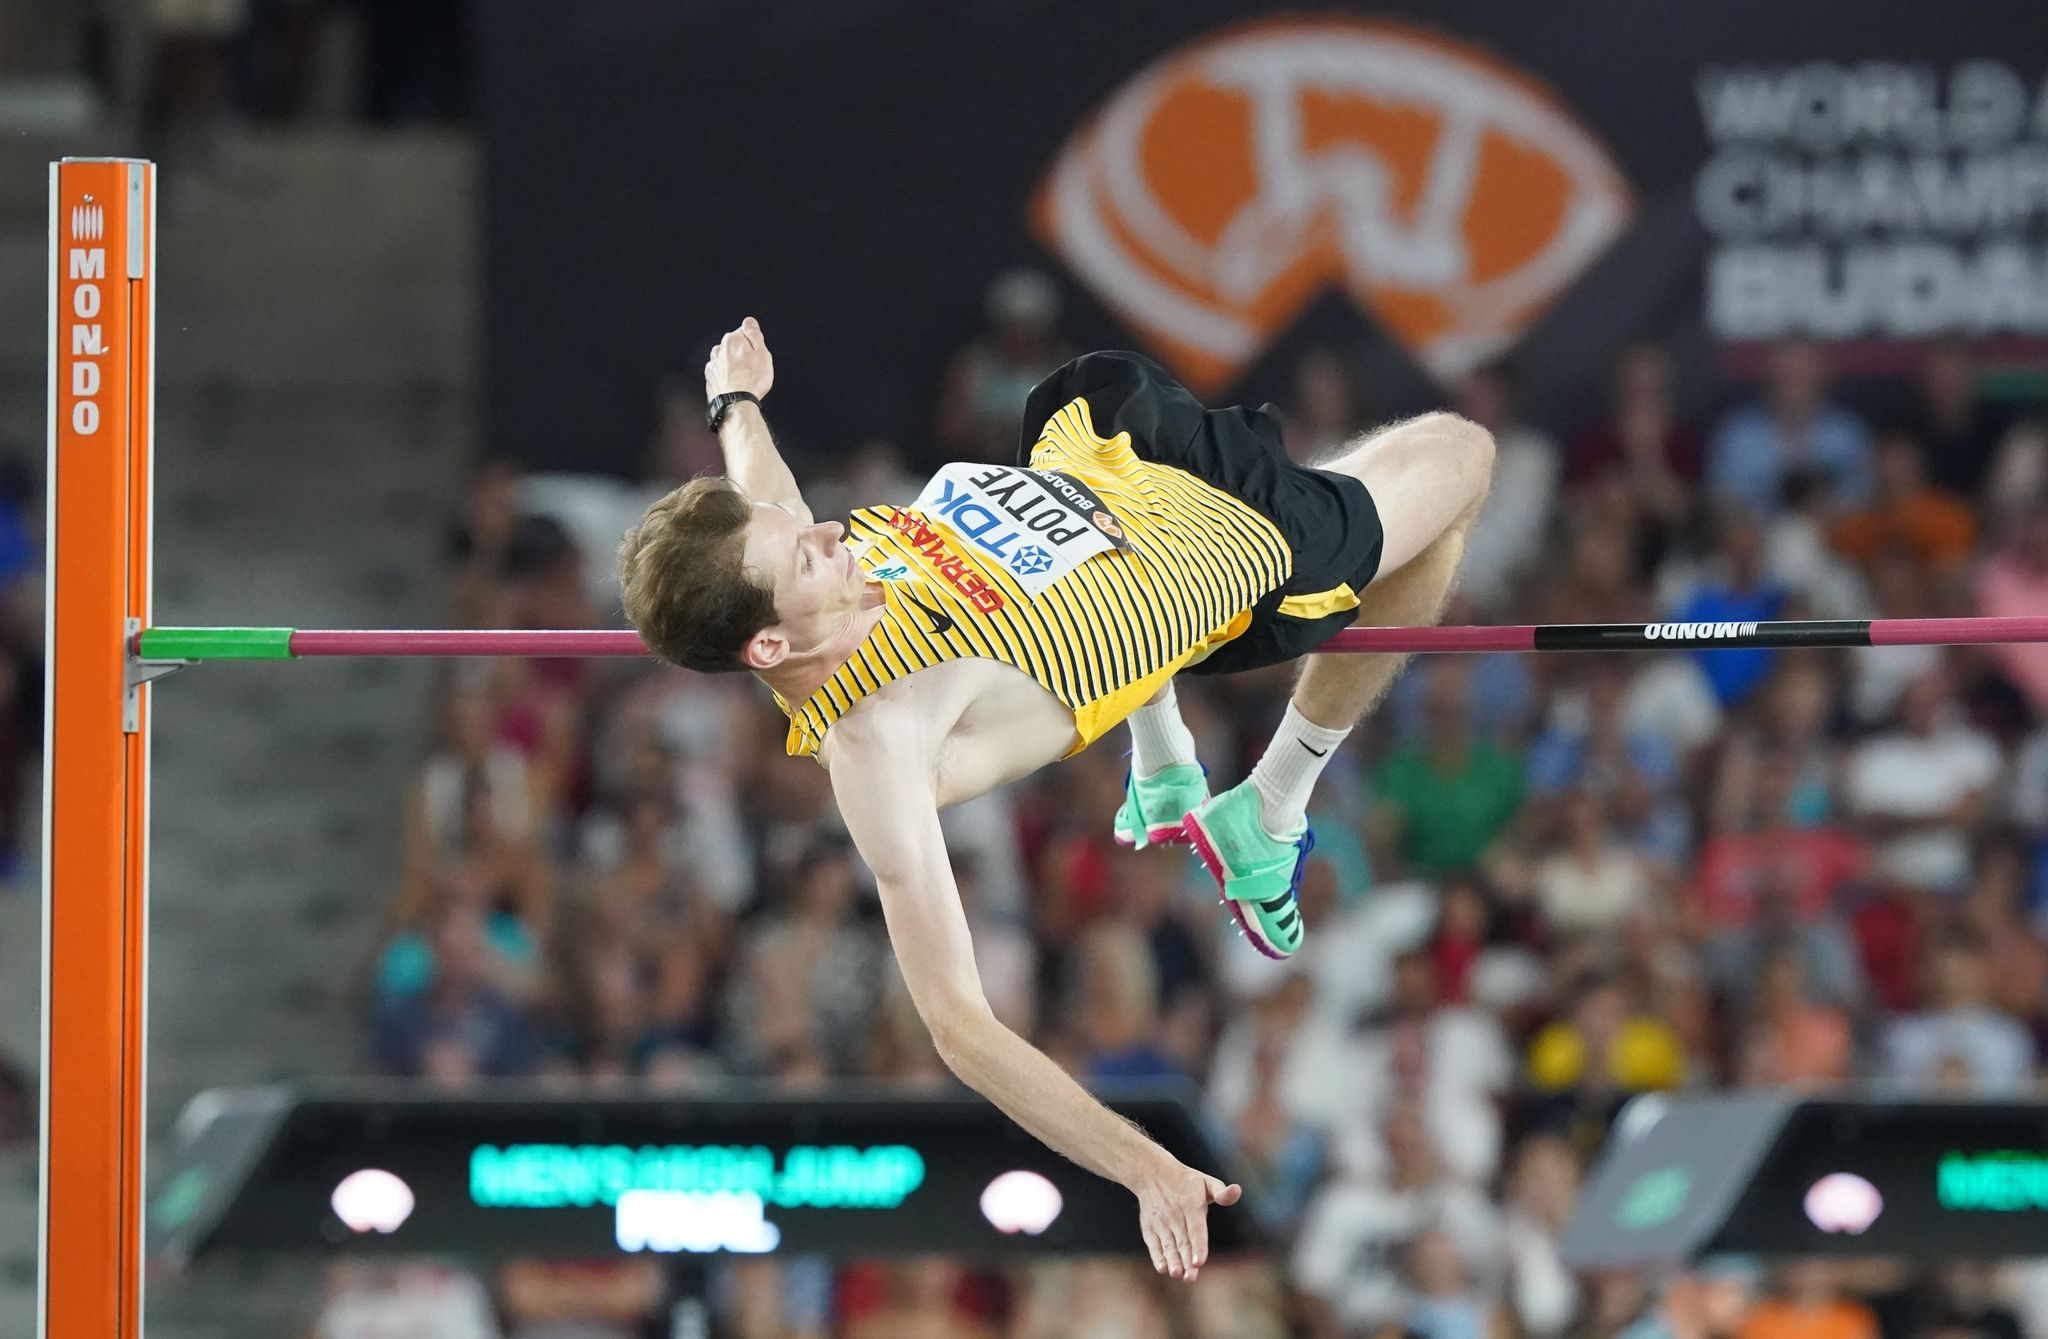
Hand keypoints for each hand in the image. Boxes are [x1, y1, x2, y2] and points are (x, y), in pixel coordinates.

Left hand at [705, 317, 774, 402]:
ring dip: (733, 366)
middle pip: (734, 347)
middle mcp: (718, 349)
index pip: (744, 333)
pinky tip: (734, 386)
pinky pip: (720, 374)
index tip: (758, 356)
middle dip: (742, 355)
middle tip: (753, 370)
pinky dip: (726, 378)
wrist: (736, 404)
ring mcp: (712, 365)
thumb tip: (749, 321)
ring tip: (744, 380)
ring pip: (726, 360)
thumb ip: (754, 334)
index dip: (754, 345)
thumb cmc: (752, 380)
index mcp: (732, 340)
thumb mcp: (762, 353)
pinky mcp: (710, 379)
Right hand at [1129, 1153, 1240, 1282]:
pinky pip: (1153, 1244)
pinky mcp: (1149, 1227)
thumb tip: (1236, 1190)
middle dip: (1186, 1261)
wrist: (1153, 1174)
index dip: (1198, 1246)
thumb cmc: (1187, 1182)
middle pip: (1182, 1242)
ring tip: (1176, 1274)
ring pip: (1168, 1245)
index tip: (1199, 1262)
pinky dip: (1157, 1256)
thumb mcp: (1206, 1182)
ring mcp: (1161, 1222)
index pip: (1196, 1229)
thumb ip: (1222, 1192)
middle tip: (1190, 1277)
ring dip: (1172, 1260)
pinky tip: (1162, 1268)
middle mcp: (1175, 1215)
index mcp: (1191, 1205)